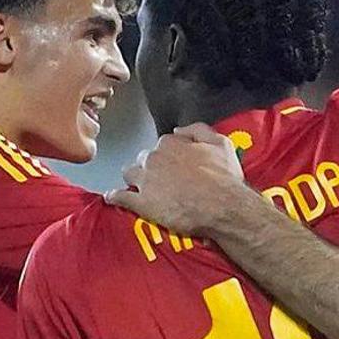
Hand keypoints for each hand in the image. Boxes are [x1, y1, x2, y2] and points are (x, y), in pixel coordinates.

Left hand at [106, 123, 246, 236]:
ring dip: (133, 178)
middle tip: (162, 178)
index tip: (175, 164)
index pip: (162, 144)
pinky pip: (120, 197)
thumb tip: (179, 131)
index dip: (169, 155)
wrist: (223, 207)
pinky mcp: (142, 203)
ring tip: (139, 186)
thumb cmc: (225, 178)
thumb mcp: (222, 144)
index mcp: (171, 144)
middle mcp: (154, 159)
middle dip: (150, 166)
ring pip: (129, 173)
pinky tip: (113, 198)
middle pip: (143, 158)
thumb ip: (199, 130)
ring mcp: (146, 181)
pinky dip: (115, 197)